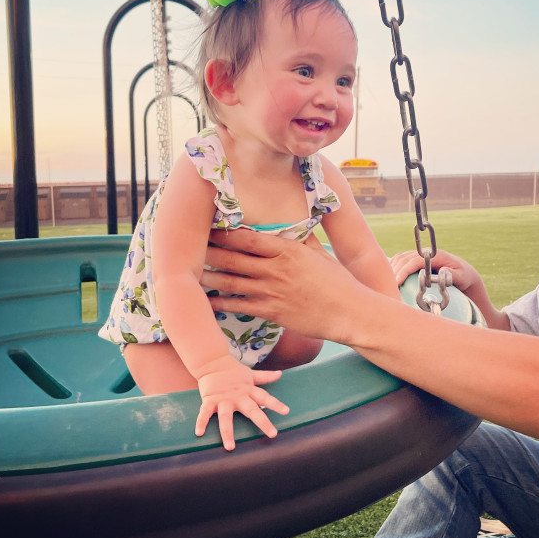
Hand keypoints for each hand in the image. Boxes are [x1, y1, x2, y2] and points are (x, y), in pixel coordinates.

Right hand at [194, 355, 289, 450]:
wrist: (212, 361)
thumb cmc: (233, 370)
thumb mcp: (250, 374)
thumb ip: (265, 376)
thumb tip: (280, 374)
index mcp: (248, 390)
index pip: (265, 397)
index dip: (275, 404)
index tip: (286, 411)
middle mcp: (238, 396)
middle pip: (252, 410)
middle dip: (262, 422)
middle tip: (273, 434)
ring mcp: (223, 399)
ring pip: (226, 417)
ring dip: (227, 432)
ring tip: (230, 447)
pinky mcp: (209, 400)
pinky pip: (205, 412)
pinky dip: (201, 422)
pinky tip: (199, 433)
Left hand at [201, 230, 362, 340]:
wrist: (351, 313)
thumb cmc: (337, 282)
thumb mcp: (318, 253)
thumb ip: (300, 239)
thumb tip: (288, 225)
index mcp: (288, 250)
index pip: (248, 238)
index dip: (224, 232)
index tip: (208, 226)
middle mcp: (276, 269)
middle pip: (233, 257)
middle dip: (209, 250)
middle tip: (187, 245)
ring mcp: (272, 291)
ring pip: (231, 281)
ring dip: (208, 275)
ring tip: (188, 271)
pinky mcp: (272, 312)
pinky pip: (239, 306)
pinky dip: (220, 303)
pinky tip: (205, 301)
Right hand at [390, 249, 481, 292]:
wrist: (463, 272)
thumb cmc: (463, 276)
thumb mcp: (462, 276)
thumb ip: (453, 275)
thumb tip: (442, 271)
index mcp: (436, 255)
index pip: (415, 260)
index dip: (405, 270)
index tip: (397, 281)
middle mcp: (425, 252)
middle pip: (404, 258)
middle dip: (395, 271)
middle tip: (389, 286)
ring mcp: (419, 254)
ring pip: (400, 258)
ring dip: (392, 269)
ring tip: (388, 283)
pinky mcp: (415, 259)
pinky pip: (400, 259)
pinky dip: (393, 266)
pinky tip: (390, 277)